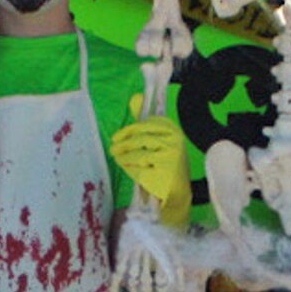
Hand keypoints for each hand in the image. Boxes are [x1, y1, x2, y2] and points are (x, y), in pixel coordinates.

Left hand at [111, 101, 191, 226]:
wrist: (178, 193)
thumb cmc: (165, 165)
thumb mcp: (159, 141)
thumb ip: (146, 122)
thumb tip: (135, 97)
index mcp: (174, 132)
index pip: (147, 125)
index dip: (130, 130)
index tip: (117, 137)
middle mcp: (175, 143)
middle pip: (141, 138)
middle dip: (124, 144)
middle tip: (112, 148)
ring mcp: (170, 158)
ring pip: (138, 153)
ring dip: (124, 156)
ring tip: (116, 157)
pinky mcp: (163, 174)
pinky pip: (140, 168)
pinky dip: (129, 168)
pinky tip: (125, 167)